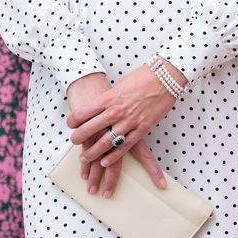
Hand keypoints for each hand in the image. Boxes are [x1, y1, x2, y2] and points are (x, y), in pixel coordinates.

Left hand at [67, 61, 183, 194]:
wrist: (166, 76)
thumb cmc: (144, 76)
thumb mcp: (121, 84)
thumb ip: (110, 98)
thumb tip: (102, 107)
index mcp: (109, 98)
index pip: (83, 113)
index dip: (73, 121)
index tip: (71, 124)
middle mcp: (116, 111)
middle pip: (90, 129)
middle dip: (78, 138)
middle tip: (74, 142)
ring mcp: (129, 121)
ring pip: (105, 142)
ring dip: (92, 152)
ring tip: (84, 158)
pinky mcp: (142, 128)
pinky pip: (124, 146)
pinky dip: (113, 155)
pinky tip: (105, 161)